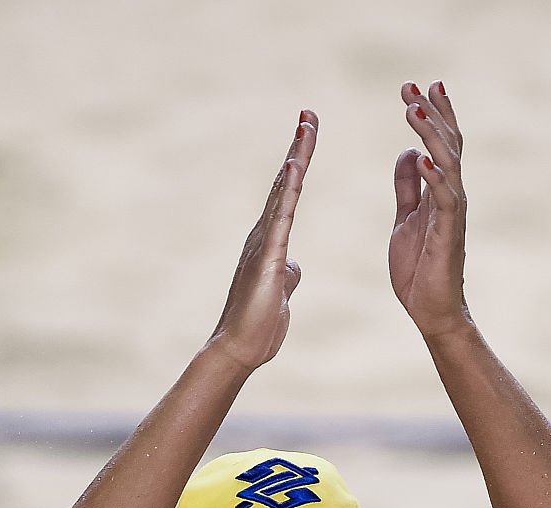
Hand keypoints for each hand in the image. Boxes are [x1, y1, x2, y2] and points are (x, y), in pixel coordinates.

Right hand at [210, 110, 317, 370]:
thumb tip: (292, 266)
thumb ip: (287, 274)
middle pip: (285, 183)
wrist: (240, 349)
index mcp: (271, 242)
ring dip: (296, 159)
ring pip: (283, 193)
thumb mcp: (281, 293)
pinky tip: (296, 167)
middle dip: (298, 148)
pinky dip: (289, 191)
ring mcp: (264, 244)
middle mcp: (264, 235)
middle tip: (309, 115)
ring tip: (307, 127)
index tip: (308, 136)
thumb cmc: (258, 325)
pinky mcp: (268, 259)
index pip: (288, 196)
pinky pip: (281, 218)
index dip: (299, 164)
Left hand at [388, 81, 471, 341]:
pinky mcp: (447, 234)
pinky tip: (422, 158)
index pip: (438, 144)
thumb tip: (407, 152)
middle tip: (410, 87)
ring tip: (413, 111)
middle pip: (446, 145)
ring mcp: (451, 215)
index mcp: (438, 192)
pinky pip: (445, 200)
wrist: (431, 311)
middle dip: (430, 114)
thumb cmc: (420, 270)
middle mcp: (450, 197)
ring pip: (447, 165)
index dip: (430, 114)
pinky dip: (434, 178)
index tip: (414, 86)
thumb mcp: (405, 219)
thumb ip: (407, 187)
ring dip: (430, 136)